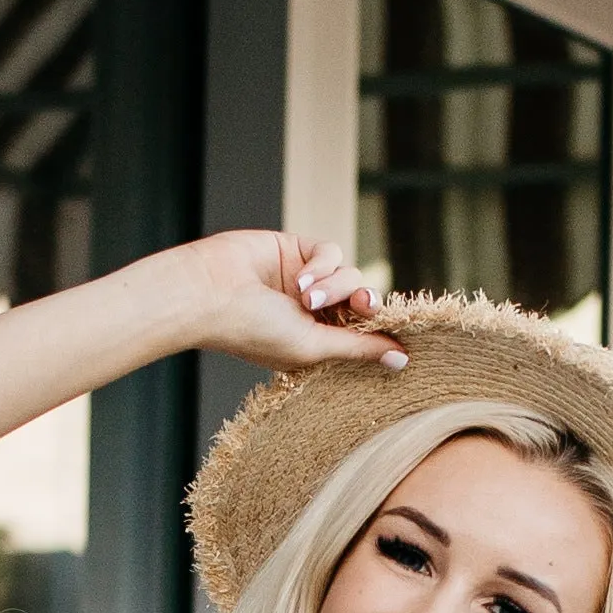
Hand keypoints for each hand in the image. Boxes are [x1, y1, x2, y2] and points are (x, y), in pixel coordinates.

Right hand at [176, 230, 408, 377]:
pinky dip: (322, 264)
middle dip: (364, 302)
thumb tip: (402, 362)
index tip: (398, 331)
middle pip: (361, 300)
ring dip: (335, 285)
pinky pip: (330, 251)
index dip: (378, 328)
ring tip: (306, 296)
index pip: (361, 331)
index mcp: (314, 341)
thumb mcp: (314, 347)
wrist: (210, 294)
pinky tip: (300, 278)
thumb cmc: (253, 330)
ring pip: (349, 274)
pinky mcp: (295, 250)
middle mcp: (311, 311)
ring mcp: (304, 280)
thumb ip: (359, 348)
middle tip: (362, 305)